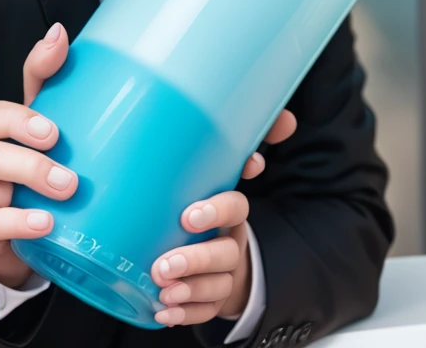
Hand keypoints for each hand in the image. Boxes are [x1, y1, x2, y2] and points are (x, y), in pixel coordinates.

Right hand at [0, 21, 74, 288]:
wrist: (19, 224)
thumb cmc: (31, 159)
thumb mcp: (41, 120)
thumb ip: (47, 77)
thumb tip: (59, 32)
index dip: (16, 120)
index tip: (53, 131)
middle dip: (27, 162)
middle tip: (68, 176)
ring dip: (26, 192)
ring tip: (61, 198)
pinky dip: (17, 224)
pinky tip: (44, 225)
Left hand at [152, 109, 296, 326]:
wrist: (223, 245)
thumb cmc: (208, 201)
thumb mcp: (212, 171)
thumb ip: (225, 142)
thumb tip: (264, 113)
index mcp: (230, 210)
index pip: (235, 207)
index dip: (216, 211)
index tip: (188, 215)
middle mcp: (231, 242)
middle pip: (223, 253)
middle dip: (195, 260)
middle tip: (162, 265)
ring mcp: (224, 273)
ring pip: (215, 286)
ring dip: (189, 290)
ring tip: (161, 291)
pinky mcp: (214, 297)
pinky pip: (204, 310)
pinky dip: (184, 313)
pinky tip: (161, 311)